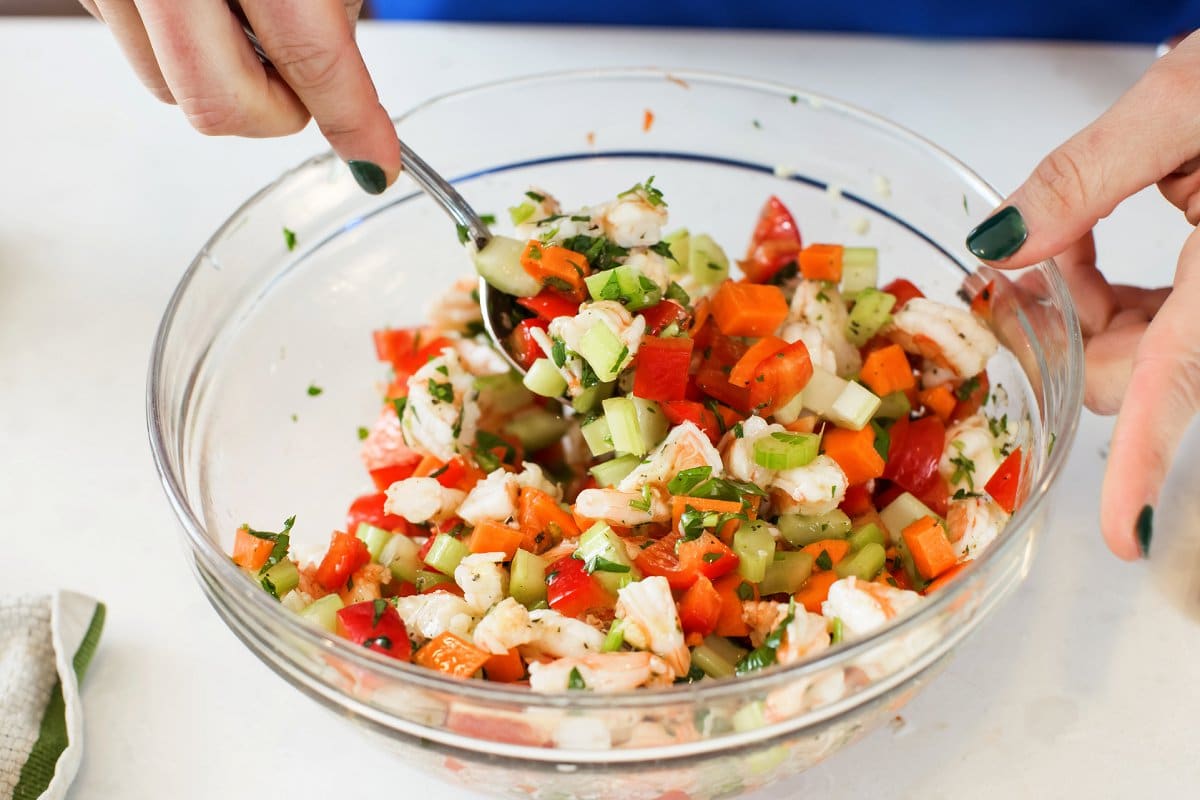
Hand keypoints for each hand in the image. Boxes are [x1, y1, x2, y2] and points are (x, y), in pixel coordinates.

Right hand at [79, 0, 398, 193]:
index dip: (353, 120)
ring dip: (229, 83)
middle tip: (307, 84)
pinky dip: (187, 52)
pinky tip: (211, 10)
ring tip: (252, 22)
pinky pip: (141, 55)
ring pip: (171, 92)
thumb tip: (345, 100)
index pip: (309, 58)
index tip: (378, 162)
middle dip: (276, 113)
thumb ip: (330, 19)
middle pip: (218, 104)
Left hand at [965, 34, 1199, 559]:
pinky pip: (1157, 331)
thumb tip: (998, 243)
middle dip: (1063, 332)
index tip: (1122, 535)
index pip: (1174, 383)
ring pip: (1138, 358)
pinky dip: (1110, 301)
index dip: (1145, 465)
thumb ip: (1081, 179)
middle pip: (1130, 375)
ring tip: (1068, 235)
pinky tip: (1090, 247)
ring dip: (1081, 313)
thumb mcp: (1180, 105)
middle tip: (1019, 267)